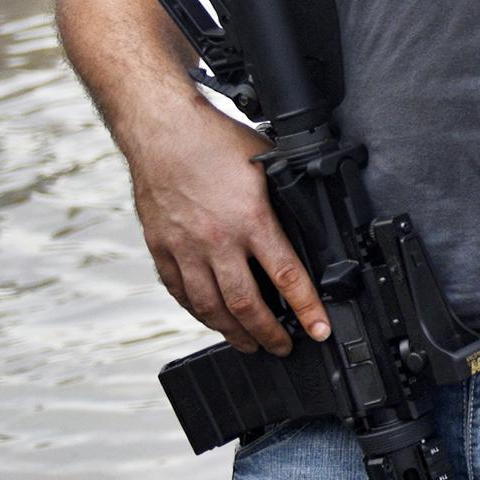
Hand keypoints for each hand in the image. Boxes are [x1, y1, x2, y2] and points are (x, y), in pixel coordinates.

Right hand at [126, 109, 330, 353]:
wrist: (162, 130)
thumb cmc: (216, 141)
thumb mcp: (268, 164)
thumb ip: (284, 199)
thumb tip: (308, 223)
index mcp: (251, 219)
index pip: (286, 276)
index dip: (306, 308)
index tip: (319, 329)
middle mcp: (217, 240)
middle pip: (246, 304)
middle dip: (268, 334)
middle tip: (283, 348)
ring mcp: (184, 248)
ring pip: (210, 306)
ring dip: (232, 331)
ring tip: (249, 344)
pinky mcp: (160, 248)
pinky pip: (180, 292)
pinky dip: (198, 312)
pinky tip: (210, 318)